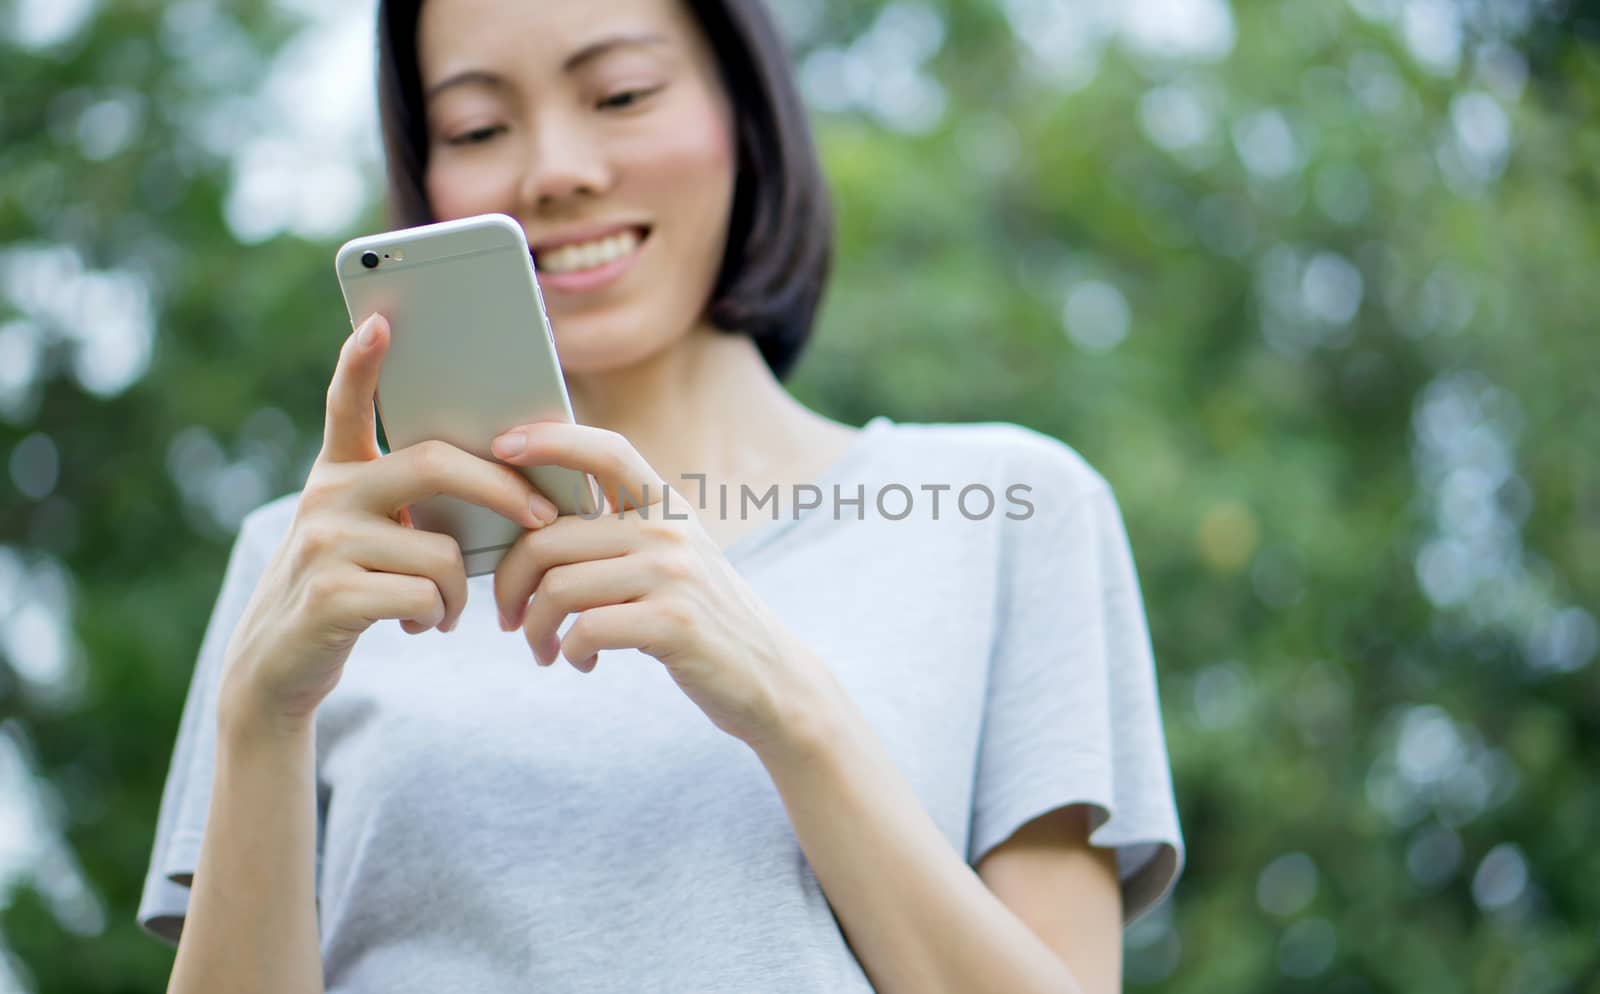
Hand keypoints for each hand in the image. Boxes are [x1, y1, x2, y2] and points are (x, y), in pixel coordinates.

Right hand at [219, 313, 560, 731]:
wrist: (279, 666)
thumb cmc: (350, 589)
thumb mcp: (368, 534)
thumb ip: (410, 501)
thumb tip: (504, 475)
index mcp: (337, 472)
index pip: (346, 403)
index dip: (361, 363)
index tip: (380, 321)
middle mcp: (325, 495)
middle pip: (433, 465)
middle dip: (502, 488)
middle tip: (542, 517)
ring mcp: (323, 543)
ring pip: (441, 551)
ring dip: (464, 590)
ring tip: (447, 607)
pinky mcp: (330, 595)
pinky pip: (426, 597)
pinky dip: (440, 616)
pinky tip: (423, 625)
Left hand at [486, 421, 825, 751]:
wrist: (769, 676)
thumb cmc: (699, 619)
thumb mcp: (671, 559)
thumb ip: (619, 534)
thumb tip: (530, 522)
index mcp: (666, 507)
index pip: (606, 451)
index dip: (551, 441)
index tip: (501, 447)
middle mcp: (670, 532)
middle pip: (549, 538)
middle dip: (511, 584)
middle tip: (509, 618)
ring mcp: (674, 575)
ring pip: (558, 589)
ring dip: (536, 629)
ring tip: (543, 649)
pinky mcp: (674, 624)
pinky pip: (586, 630)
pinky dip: (570, 653)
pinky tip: (581, 663)